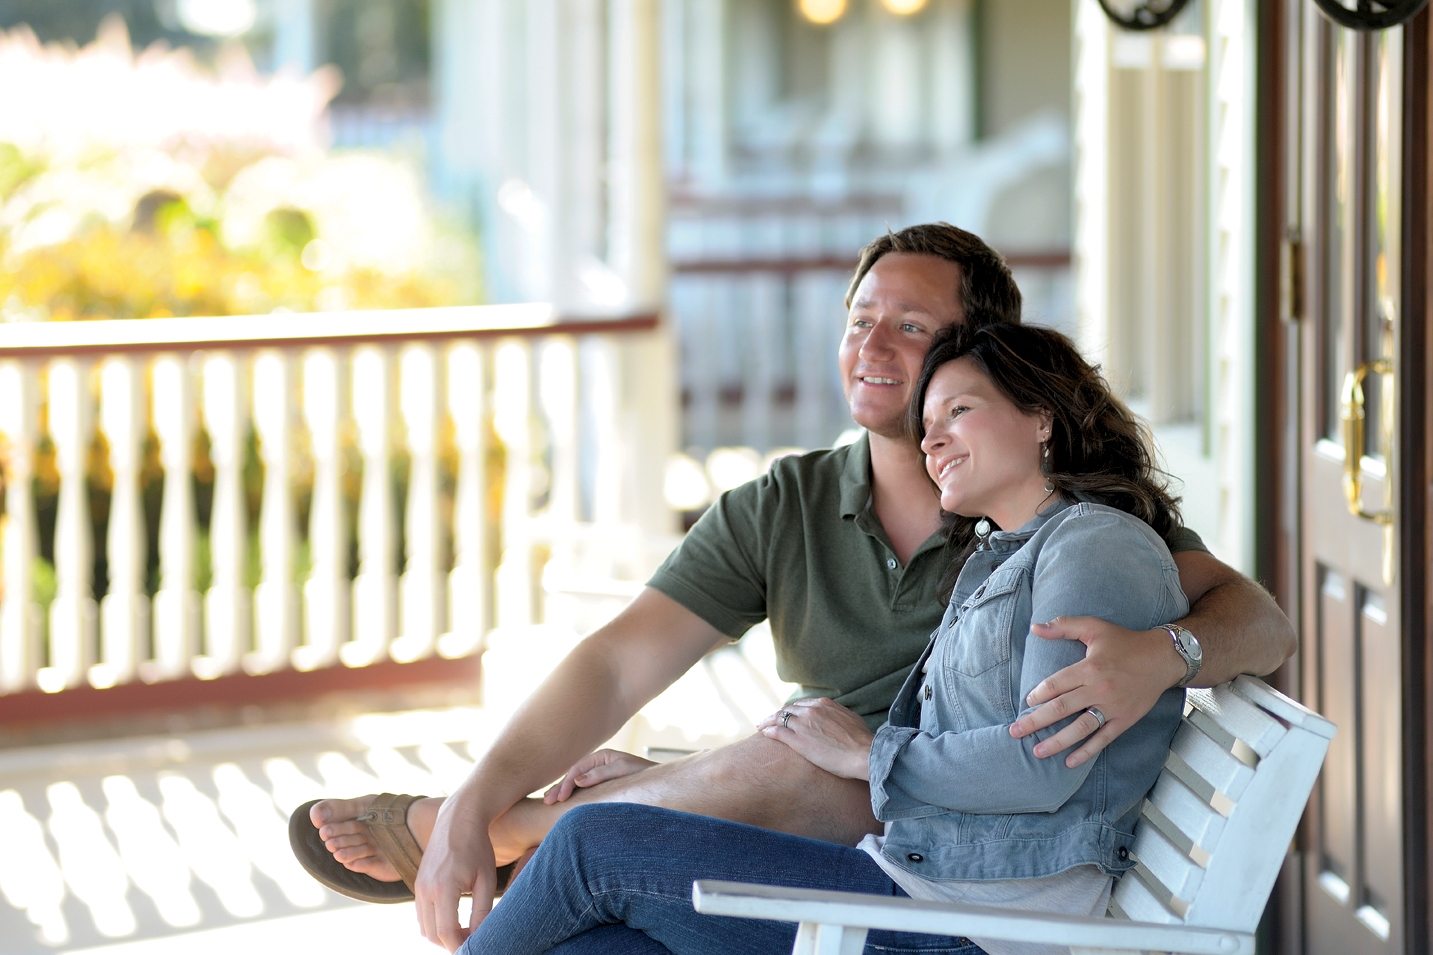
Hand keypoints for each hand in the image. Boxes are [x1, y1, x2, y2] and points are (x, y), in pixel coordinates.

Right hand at [414, 793, 493, 951]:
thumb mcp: (486, 879)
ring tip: (463, 932)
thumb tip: (478, 936)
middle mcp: (426, 889)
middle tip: (470, 942)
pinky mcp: (418, 883)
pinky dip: (434, 923)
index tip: (473, 948)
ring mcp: (418, 886)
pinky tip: (453, 920)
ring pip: (423, 927)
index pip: (446, 932)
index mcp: (444, 888)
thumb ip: (482, 910)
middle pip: (432, 934)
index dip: (459, 946)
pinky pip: (421, 914)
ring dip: (441, 935)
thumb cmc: (478, 847)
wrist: (458, 819)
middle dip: (450, 943)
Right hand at [543, 749, 657, 803]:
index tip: (560, 798)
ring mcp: (599, 775)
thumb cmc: (643, 774)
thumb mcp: (623, 770)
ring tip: (549, 802)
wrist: (660, 784)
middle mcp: (598, 765)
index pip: (577, 769)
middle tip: (547, 802)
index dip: (566, 783)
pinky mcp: (603, 787)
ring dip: (563, 792)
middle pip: (573, 775)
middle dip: (559, 788)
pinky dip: (573, 796)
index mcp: (601, 757)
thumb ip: (600, 774)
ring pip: (576, 783)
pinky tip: (564, 803)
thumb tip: (576, 780)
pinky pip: (584, 790)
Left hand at [757, 698, 873, 780]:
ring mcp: (803, 724)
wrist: (864, 753)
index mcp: (823, 704)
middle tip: (770, 720)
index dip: (792, 710)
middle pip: (788, 709)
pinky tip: (764, 733)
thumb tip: (837, 717)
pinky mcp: (798, 741)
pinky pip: (778, 732)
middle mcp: (811, 710)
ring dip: (768, 721)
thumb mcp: (850, 719)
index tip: (787, 715)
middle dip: (778, 714)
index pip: (801, 704)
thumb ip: (838, 715)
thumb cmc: (862, 740)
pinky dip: (769, 730)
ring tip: (761, 725)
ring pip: (779, 719)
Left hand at [1009, 616, 1185, 768]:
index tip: (1027, 701)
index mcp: (1089, 668)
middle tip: (1016, 732)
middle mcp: (1099, 689)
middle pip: (1061, 708)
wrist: (1163, 658)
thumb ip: (1064, 626)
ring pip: (1080, 728)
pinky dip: (1086, 752)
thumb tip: (1035, 627)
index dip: (1038, 694)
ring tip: (1038, 752)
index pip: (1056, 685)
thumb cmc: (1126, 642)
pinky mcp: (1125, 720)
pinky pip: (1103, 739)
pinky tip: (1070, 762)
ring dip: (1057, 742)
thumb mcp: (1094, 627)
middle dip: (1035, 722)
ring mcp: (1112, 707)